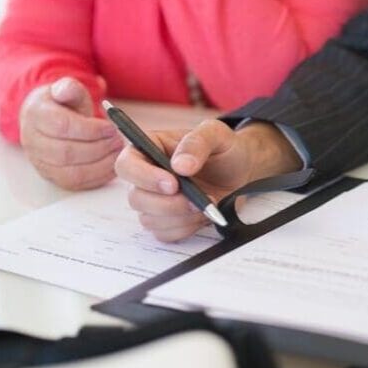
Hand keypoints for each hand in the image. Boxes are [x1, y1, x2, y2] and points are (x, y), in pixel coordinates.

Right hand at [19, 78, 122, 190]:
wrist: (49, 120)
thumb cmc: (63, 105)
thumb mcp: (66, 90)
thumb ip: (69, 88)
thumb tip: (67, 89)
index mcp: (35, 116)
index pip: (62, 127)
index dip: (90, 130)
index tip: (112, 127)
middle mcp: (33, 142)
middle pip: (67, 153)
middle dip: (99, 148)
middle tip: (119, 140)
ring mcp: (42, 163)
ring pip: (72, 172)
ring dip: (101, 164)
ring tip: (118, 151)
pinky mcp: (54, 178)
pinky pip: (77, 183)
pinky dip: (99, 176)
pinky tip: (112, 165)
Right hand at [115, 120, 301, 241]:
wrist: (241, 171)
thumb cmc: (224, 148)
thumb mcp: (216, 134)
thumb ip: (197, 143)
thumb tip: (180, 165)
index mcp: (149, 148)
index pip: (126, 164)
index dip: (143, 177)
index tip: (172, 184)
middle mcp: (147, 176)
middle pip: (136, 198)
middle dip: (167, 204)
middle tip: (196, 200)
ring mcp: (155, 201)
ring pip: (149, 219)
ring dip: (180, 217)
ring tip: (205, 204)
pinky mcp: (168, 220)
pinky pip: (164, 234)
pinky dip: (185, 228)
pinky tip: (202, 215)